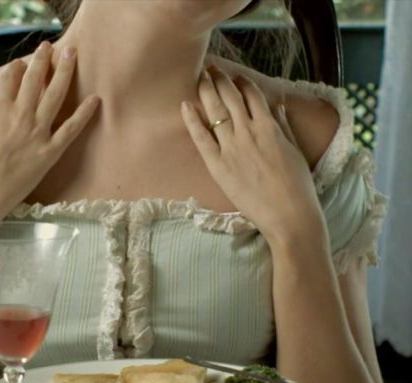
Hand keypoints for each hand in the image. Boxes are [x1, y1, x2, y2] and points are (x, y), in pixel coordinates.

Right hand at [0, 41, 99, 226]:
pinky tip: (95, 99)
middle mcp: (18, 116)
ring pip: (54, 96)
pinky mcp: (49, 153)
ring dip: (63, 72)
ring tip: (72, 54)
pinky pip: (70, 129)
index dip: (17, 67)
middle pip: (33, 79)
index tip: (23, 62)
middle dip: (43, 60)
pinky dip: (83, 114)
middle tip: (51, 46)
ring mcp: (36, 134)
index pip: (9, 78)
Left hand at [180, 67, 324, 246]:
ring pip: (215, 111)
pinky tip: (185, 105)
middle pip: (230, 97)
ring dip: (206, 90)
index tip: (234, 75)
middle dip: (220, 79)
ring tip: (199, 77)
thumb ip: (283, 125)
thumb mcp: (294, 149)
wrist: (288, 214)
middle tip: (210, 68)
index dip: (241, 81)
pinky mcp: (218, 165)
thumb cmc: (297, 185)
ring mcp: (231, 147)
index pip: (252, 95)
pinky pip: (201, 137)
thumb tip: (277, 105)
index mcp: (269, 126)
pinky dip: (192, 120)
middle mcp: (248, 131)